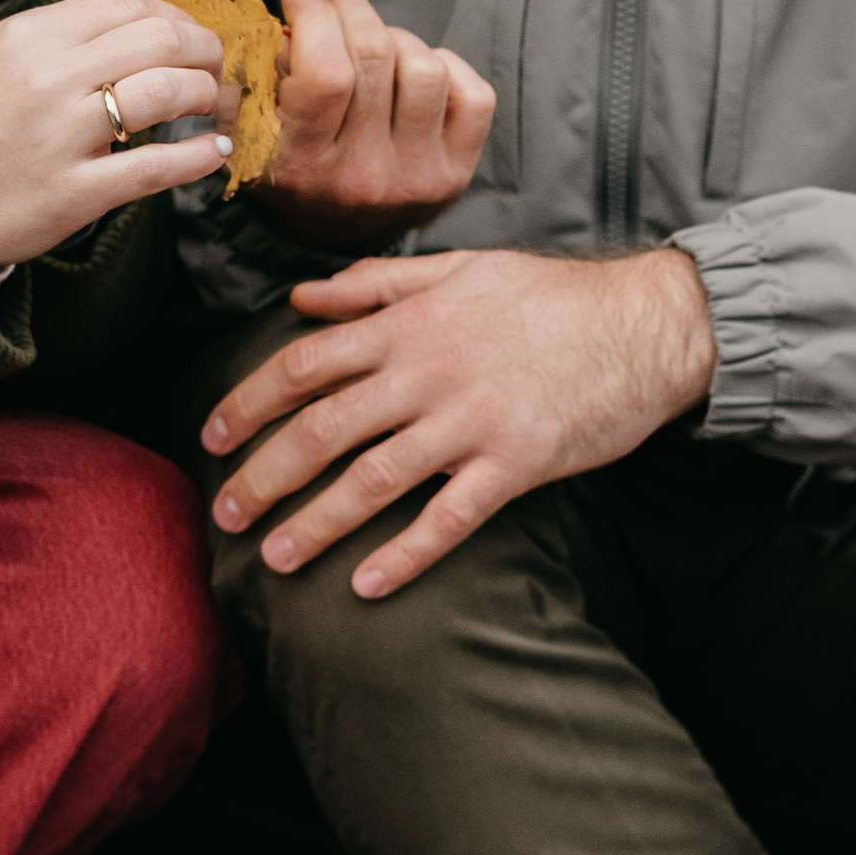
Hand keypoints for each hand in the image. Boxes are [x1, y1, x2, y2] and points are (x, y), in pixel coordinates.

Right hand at [0, 0, 235, 281]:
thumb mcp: (1, 60)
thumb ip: (64, 38)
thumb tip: (143, 27)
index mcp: (31, 36)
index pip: (129, 4)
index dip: (177, 17)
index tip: (188, 37)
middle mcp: (48, 77)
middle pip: (161, 39)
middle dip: (204, 51)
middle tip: (211, 70)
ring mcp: (62, 135)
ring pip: (167, 92)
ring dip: (205, 96)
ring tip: (209, 106)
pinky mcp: (75, 191)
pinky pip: (157, 166)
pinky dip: (199, 157)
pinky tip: (213, 152)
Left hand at [202, 245, 715, 596]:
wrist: (645, 323)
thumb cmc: (550, 296)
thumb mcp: (458, 269)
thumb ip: (375, 284)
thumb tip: (301, 297)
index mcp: (408, 324)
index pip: (304, 364)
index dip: (249, 402)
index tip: (210, 436)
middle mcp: (428, 372)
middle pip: (322, 428)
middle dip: (263, 473)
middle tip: (223, 513)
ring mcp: (471, 421)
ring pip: (374, 478)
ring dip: (317, 522)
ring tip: (274, 557)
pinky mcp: (515, 464)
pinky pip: (449, 518)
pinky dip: (404, 554)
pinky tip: (366, 585)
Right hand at [253, 0, 495, 249]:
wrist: (331, 240)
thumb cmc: (284, 167)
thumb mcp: (246, 131)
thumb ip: (248, 77)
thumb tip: (289, 9)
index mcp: (301, 166)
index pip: (325, 73)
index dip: (315, 17)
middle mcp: (363, 177)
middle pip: (374, 56)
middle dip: (351, 12)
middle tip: (335, 11)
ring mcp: (417, 178)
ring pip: (425, 68)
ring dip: (397, 40)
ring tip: (373, 51)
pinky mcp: (456, 174)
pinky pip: (474, 94)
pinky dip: (445, 68)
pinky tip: (411, 78)